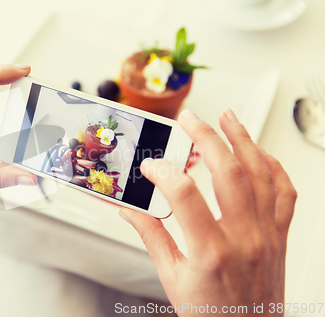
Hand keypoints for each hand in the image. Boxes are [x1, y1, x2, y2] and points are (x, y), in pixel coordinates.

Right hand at [120, 109, 296, 315]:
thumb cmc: (211, 314)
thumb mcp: (172, 278)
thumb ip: (151, 237)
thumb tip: (129, 211)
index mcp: (210, 251)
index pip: (184, 195)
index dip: (163, 172)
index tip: (151, 166)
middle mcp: (243, 238)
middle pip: (228, 173)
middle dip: (207, 138)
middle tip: (190, 120)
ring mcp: (265, 234)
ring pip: (260, 175)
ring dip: (243, 140)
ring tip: (227, 118)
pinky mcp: (278, 235)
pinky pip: (284, 193)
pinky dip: (273, 167)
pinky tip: (258, 152)